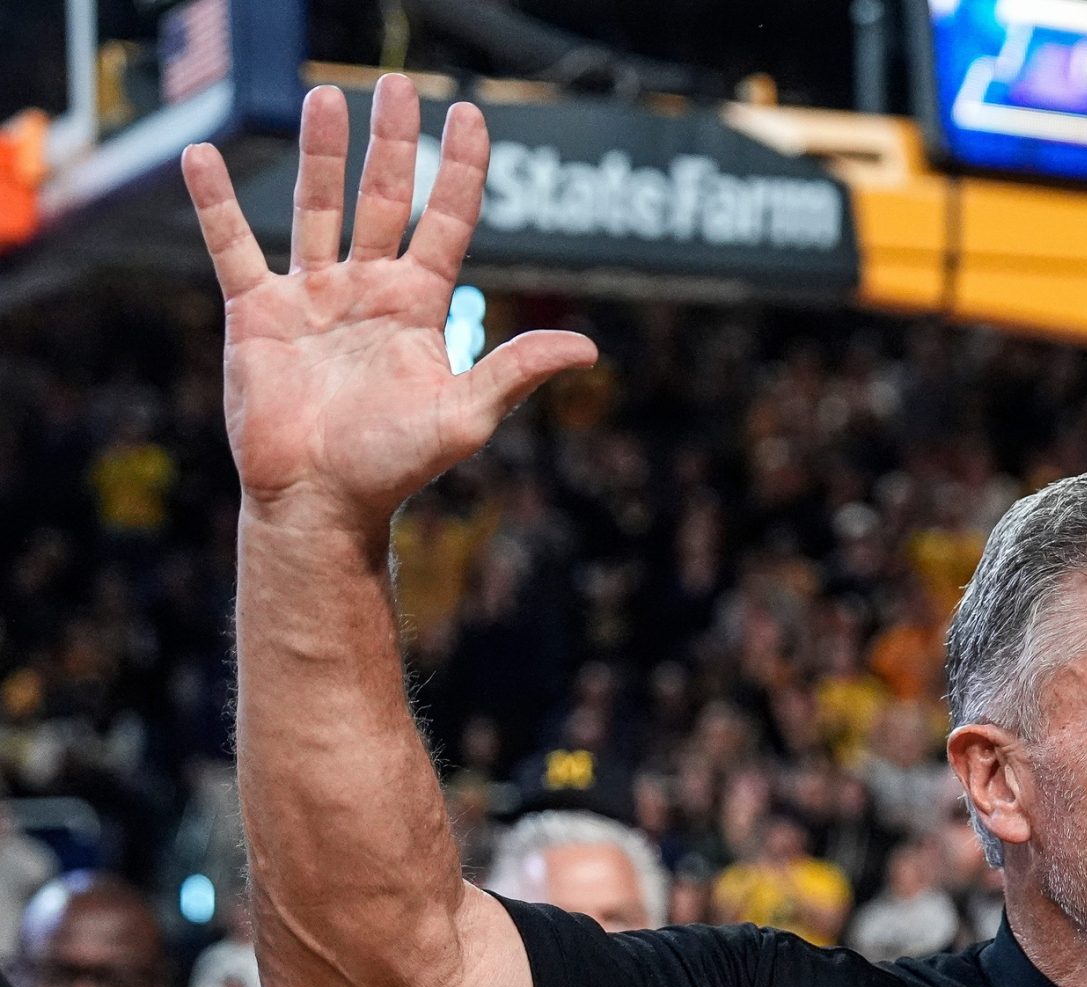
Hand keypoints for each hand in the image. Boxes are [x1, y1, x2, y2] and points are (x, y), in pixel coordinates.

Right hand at [180, 75, 595, 535]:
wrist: (322, 502)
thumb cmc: (395, 467)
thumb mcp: (466, 416)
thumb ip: (516, 370)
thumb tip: (587, 348)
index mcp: (419, 306)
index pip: (448, 220)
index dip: (461, 169)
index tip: (470, 115)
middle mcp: (367, 290)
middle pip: (384, 199)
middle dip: (392, 143)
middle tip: (398, 85)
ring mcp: (311, 296)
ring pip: (316, 207)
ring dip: (321, 153)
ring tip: (324, 97)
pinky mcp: (256, 314)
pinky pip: (232, 246)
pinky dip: (214, 203)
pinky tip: (200, 156)